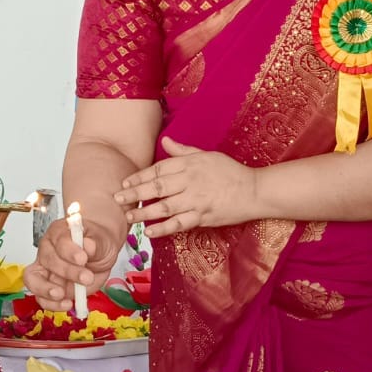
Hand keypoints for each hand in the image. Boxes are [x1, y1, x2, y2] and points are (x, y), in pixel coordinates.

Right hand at [22, 216, 119, 312]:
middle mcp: (48, 250)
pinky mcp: (49, 288)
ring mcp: (46, 270)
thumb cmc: (97, 243)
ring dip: (47, 290)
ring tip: (63, 296)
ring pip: (34, 280)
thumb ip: (95, 244)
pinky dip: (52, 304)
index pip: (59, 240)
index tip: (83, 258)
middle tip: (86, 277)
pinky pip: (43, 298)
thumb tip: (88, 246)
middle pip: (48, 260)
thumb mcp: (102, 240)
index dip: (69, 251)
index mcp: (59, 233)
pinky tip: (67, 304)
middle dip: (67, 271)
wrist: (100, 253)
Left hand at [114, 137, 258, 237]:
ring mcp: (196, 200)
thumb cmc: (230, 172)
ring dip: (143, 212)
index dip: (139, 176)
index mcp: (190, 164)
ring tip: (128, 217)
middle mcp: (190, 181)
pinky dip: (163, 228)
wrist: (254, 190)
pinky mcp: (203, 216)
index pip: (159, 169)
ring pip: (164, 206)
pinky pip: (179, 224)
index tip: (125, 182)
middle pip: (156, 187)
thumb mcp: (207, 155)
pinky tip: (149, 232)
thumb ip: (183, 150)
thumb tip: (164, 140)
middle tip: (117, 199)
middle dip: (134, 193)